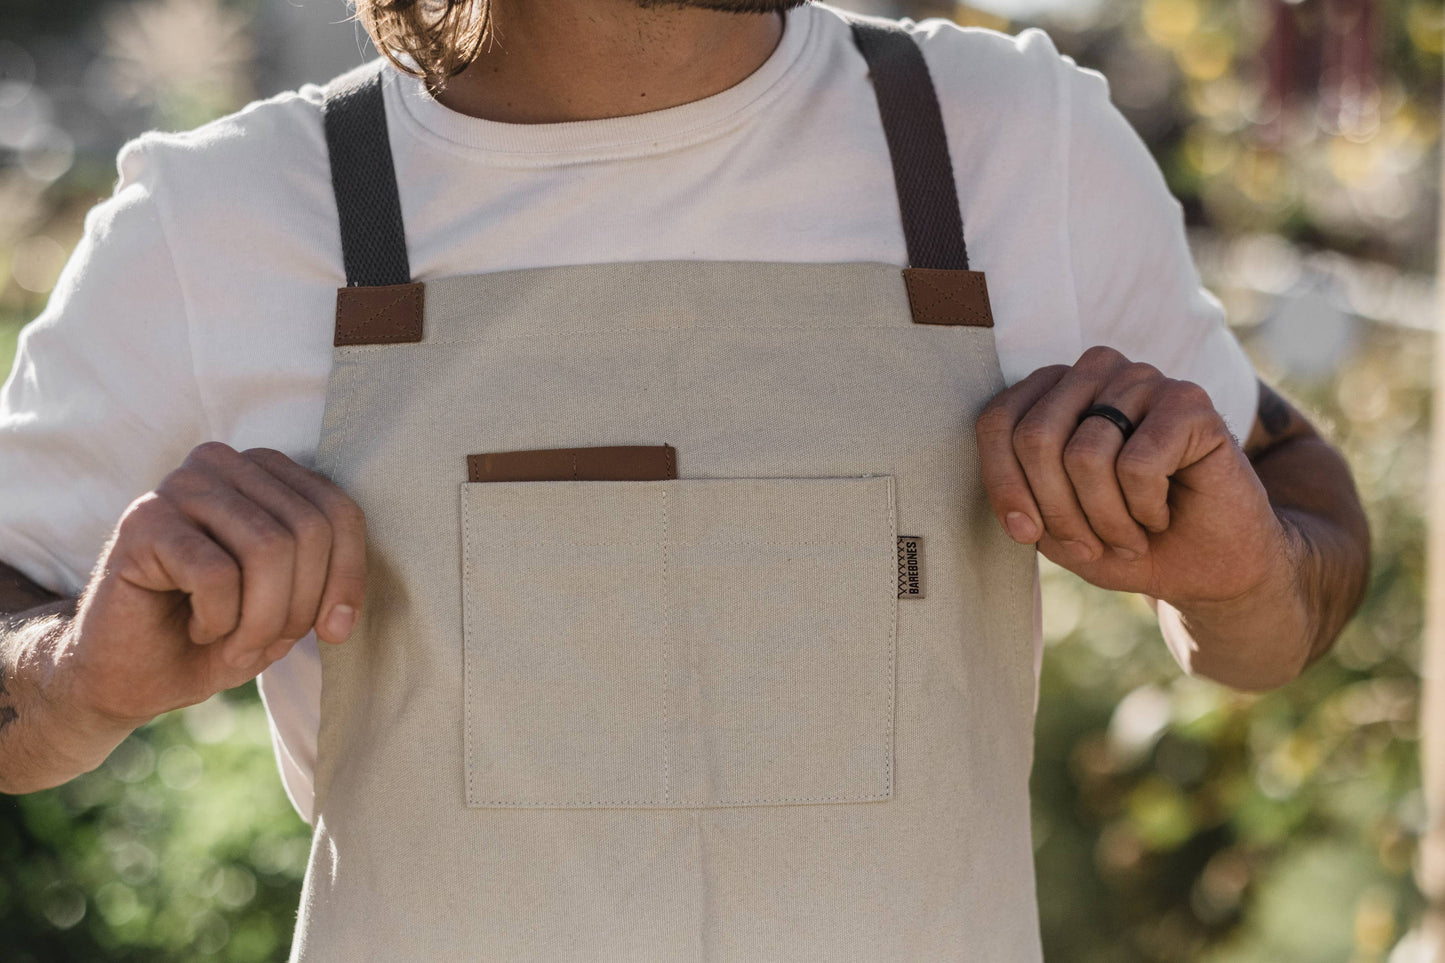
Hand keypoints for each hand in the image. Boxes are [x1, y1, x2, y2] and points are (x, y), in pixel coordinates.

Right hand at [56, 442, 366, 727]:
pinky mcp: (144, 520)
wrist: (132, 673)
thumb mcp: (289, 605)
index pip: (339, 511)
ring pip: (268, 549)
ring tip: (237, 644)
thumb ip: (325, 579)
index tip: (333, 631)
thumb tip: (346, 610)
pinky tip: (199, 628)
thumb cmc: (216, 633)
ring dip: (262, 620)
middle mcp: (224, 464)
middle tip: (267, 644)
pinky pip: (216, 573)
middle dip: (300, 606)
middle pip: (308, 529)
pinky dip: (220, 620)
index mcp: (266, 472)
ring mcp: (180, 485)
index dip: (347, 578)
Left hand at [975, 346, 1290, 606]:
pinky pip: (1137, 464)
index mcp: (1053, 390)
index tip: (1027, 533)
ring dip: (1105, 520)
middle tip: (1089, 547)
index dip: (1004, 486)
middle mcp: (1095, 372)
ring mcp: (1143, 379)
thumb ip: (1022, 501)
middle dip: (1057, 512)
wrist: (1206, 564)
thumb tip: (1014, 513)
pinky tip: (1160, 514)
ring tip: (1128, 537)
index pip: (998, 423)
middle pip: (1036, 438)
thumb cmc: (1124, 538)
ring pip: (1085, 455)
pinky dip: (1144, 509)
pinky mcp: (1189, 401)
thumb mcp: (1055, 528)